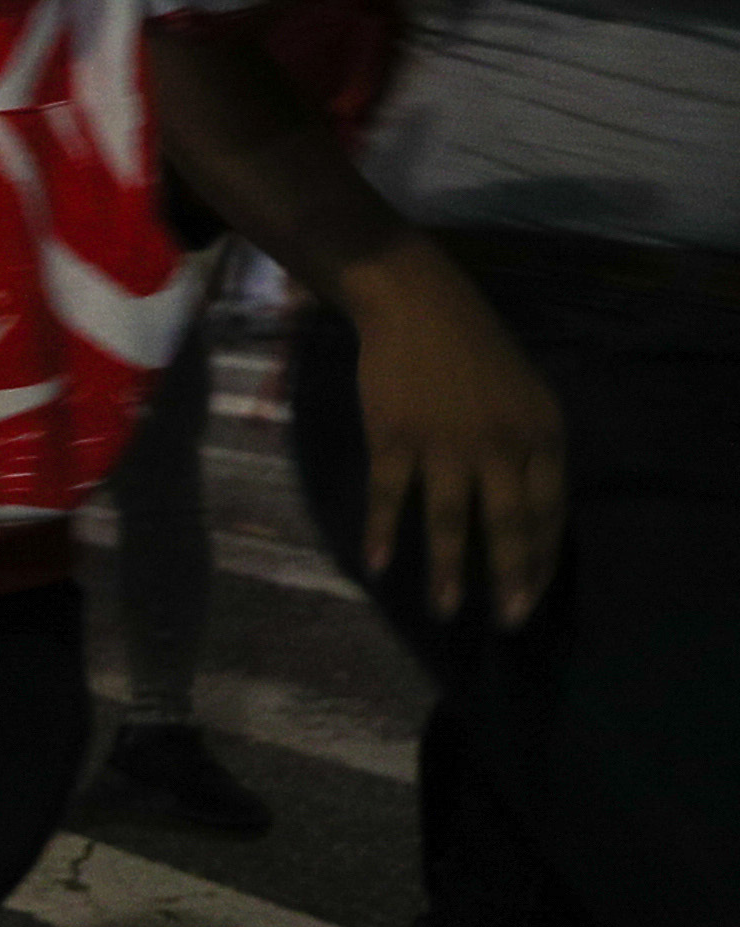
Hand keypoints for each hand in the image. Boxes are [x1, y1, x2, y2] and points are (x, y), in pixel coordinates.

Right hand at [335, 242, 563, 624]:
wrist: (418, 306)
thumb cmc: (474, 353)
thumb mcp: (525, 398)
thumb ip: (529, 452)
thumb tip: (527, 516)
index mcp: (541, 434)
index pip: (550, 511)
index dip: (542, 558)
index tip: (532, 595)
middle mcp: (501, 444)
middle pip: (509, 524)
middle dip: (510, 578)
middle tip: (508, 620)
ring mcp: (446, 442)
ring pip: (452, 520)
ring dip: (449, 570)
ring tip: (445, 611)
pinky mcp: (395, 437)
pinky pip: (392, 496)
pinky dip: (384, 532)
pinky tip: (376, 565)